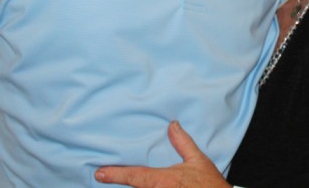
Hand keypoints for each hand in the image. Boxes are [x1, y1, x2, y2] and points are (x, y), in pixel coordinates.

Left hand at [95, 121, 229, 187]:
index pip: (134, 176)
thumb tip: (172, 125)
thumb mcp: (197, 160)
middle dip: (121, 184)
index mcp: (163, 180)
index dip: (115, 174)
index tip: (99, 173)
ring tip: (119, 185)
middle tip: (106, 177)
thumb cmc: (209, 184)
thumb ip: (182, 143)